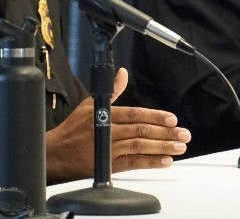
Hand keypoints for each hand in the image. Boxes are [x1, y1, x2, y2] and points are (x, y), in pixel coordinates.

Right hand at [44, 68, 189, 182]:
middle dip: (165, 133)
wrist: (56, 153)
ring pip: (140, 146)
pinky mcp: (109, 165)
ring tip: (179, 147)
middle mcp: (109, 132)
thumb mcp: (89, 104)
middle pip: (141, 131)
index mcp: (105, 115)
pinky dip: (149, 162)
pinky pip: (133, 164)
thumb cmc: (72, 129)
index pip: (135, 114)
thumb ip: (111, 90)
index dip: (155, 116)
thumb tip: (122, 73)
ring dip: (162, 147)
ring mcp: (109, 149)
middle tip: (183, 134)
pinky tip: (164, 161)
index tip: (171, 119)